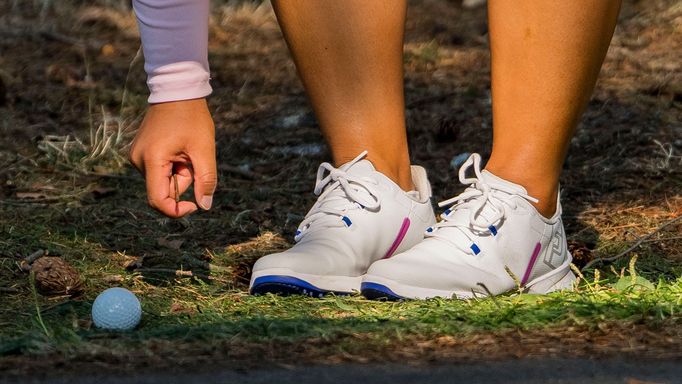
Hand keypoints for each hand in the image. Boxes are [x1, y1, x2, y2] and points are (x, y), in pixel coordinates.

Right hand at [129, 98, 216, 217]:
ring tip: (186, 149)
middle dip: (183, 181)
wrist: (177, 90)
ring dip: (179, 173)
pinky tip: (179, 147)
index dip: (177, 210)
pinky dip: (173, 166)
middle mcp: (138, 160)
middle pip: (163, 189)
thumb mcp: (204, 150)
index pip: (158, 200)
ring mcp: (137, 156)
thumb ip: (205, 180)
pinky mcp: (140, 152)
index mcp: (152, 160)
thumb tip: (205, 206)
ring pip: (162, 180)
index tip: (195, 206)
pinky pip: (159, 170)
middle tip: (194, 159)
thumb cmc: (192, 118)